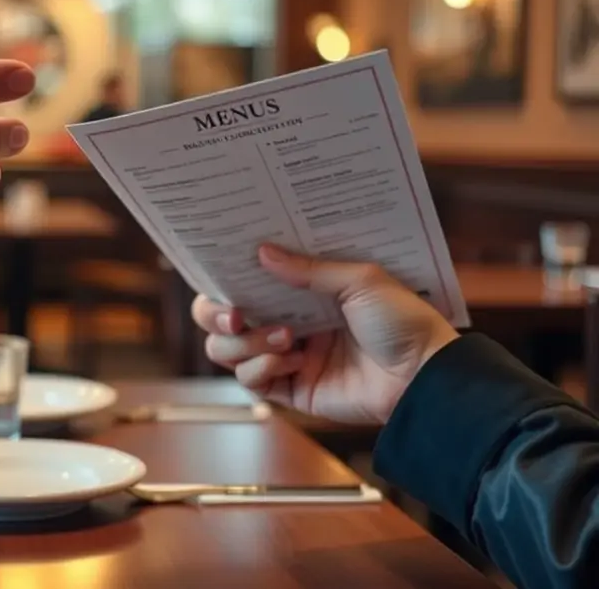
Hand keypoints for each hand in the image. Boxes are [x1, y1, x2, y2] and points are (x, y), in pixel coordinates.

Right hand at [191, 244, 459, 423]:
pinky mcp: (291, 389)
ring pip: (227, 351)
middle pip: (220, 320)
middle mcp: (286, 322)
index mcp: (302, 293)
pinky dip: (263, 368)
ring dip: (246, 343)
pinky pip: (251, 381)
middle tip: (235, 315)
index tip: (220, 276)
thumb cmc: (403, 321)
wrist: (425, 376)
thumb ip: (309, 268)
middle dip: (215, 315)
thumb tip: (262, 252)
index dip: (222, 281)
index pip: (243, 283)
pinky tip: (294, 360)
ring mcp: (285, 357)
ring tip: (285, 338)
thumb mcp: (361, 280)